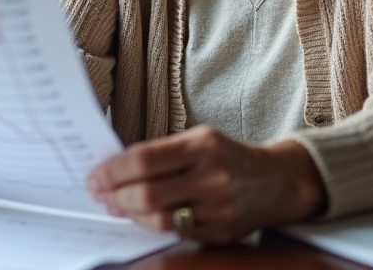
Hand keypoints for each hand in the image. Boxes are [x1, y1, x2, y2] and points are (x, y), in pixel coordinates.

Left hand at [85, 126, 326, 242]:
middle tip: (98, 193)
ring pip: (159, 220)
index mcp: (203, 145)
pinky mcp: (221, 232)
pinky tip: (141, 217)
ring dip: (129, 214)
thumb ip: (161, 153)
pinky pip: (176, 233)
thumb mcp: (199, 139)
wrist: (278, 181)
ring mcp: (219, 208)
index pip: (144, 159)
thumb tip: (115, 169)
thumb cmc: (229, 156)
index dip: (112, 171)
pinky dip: (152, 225)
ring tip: (115, 205)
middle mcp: (212, 176)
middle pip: (147, 194)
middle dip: (114, 195)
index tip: (94, 176)